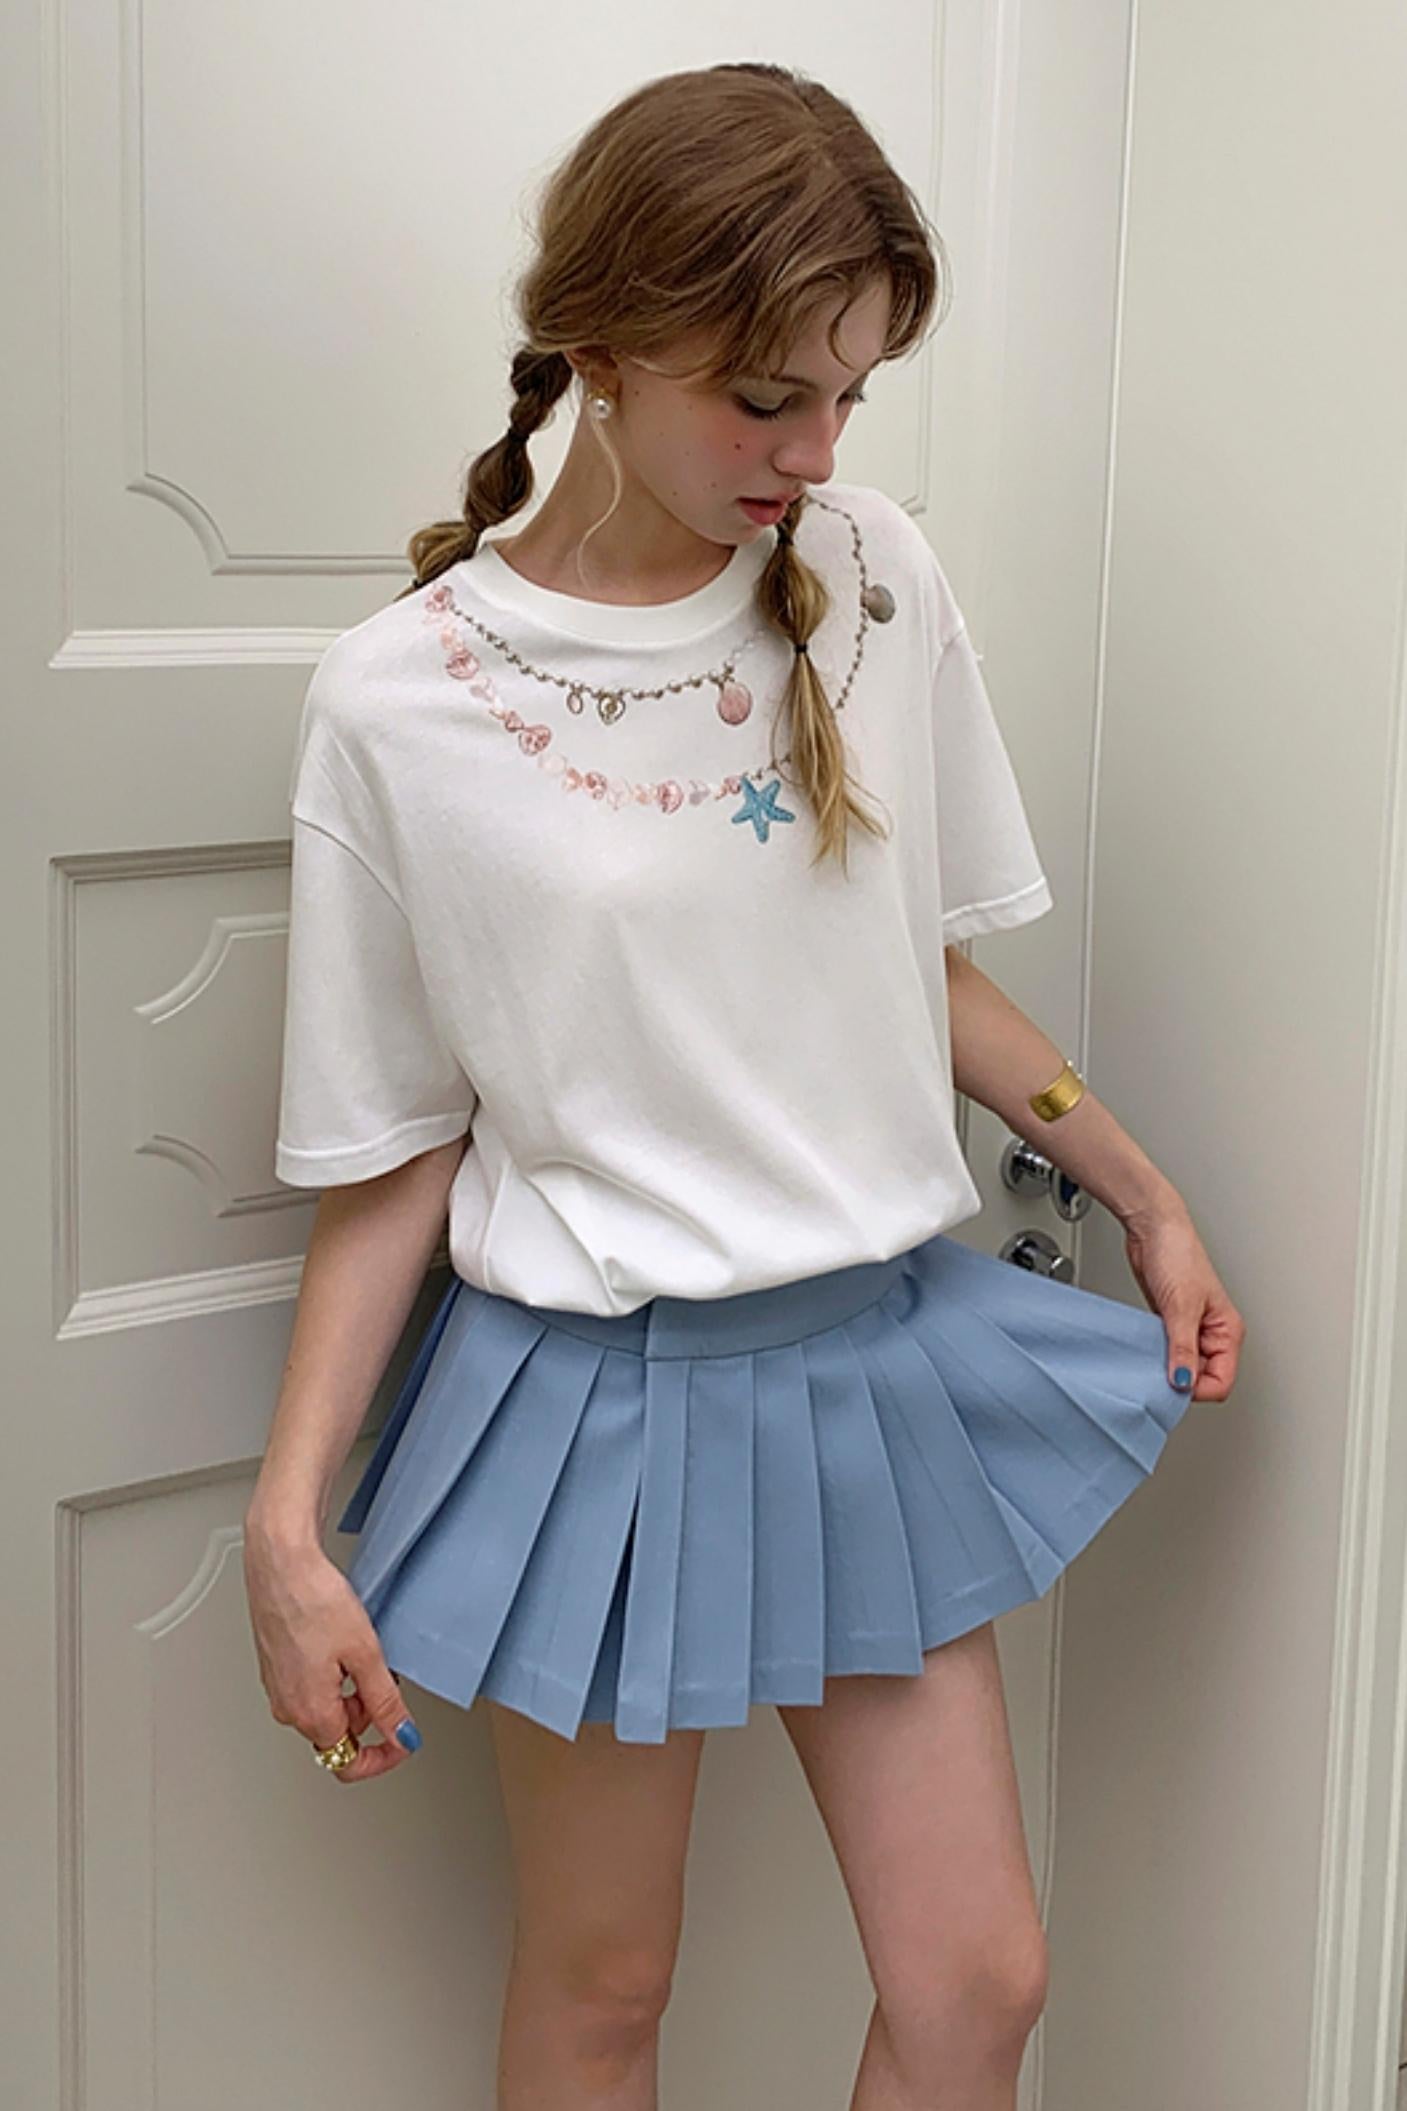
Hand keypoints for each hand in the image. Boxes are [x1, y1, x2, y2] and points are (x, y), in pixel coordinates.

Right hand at [242, 1529, 421, 1783]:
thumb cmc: (314, 1599)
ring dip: (352, 1692)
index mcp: (309, 1712)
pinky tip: (343, 1643)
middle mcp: (287, 1707)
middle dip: (369, 1714)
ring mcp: (278, 1687)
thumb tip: (401, 1736)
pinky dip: (335, 1676)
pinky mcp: (276, 1666)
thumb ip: (385, 1703)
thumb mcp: (366, 1654)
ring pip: (326, 1709)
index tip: (403, 1740)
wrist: (281, 1562)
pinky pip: (311, 1687)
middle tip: (388, 1677)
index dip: (381, 1757)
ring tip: (365, 1651)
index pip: (347, 1762)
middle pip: (338, 1734)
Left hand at [1119, 1198, 1245, 1402]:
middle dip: (1180, 1380)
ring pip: (1182, 1369)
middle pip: (1202, 1380)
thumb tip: (1182, 1383)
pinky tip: (1145, 1349)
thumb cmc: (1178, 1254)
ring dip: (1165, 1368)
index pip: (1221, 1382)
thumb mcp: (1181, 1306)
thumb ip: (1182, 1348)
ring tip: (1151, 1354)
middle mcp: (1213, 1334)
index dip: (1196, 1388)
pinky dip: (1156, 1356)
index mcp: (1228, 1331)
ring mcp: (1190, 1331)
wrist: (1153, 1230)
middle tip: (1157, 1371)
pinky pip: (1166, 1354)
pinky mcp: (1170, 1325)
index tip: (1172, 1383)